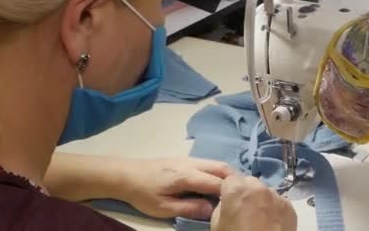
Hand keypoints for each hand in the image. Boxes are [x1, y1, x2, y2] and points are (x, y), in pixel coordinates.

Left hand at [120, 157, 235, 219]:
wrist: (125, 175)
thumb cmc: (143, 193)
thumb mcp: (163, 208)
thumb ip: (189, 208)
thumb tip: (211, 209)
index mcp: (187, 175)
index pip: (217, 182)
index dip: (230, 191)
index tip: (240, 201)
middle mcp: (191, 163)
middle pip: (221, 167)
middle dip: (235, 179)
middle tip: (243, 194)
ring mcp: (188, 159)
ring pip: (215, 163)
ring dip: (227, 174)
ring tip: (233, 191)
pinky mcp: (184, 160)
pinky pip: (208, 163)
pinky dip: (218, 171)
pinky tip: (217, 184)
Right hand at [211, 176, 296, 230]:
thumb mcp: (216, 223)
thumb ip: (223, 206)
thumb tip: (229, 202)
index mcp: (236, 188)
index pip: (229, 179)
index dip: (228, 191)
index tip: (229, 202)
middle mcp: (258, 186)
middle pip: (249, 183)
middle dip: (246, 193)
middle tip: (244, 212)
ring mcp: (276, 196)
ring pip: (265, 192)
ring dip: (261, 200)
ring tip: (259, 219)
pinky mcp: (290, 207)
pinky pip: (279, 202)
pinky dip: (274, 210)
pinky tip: (271, 224)